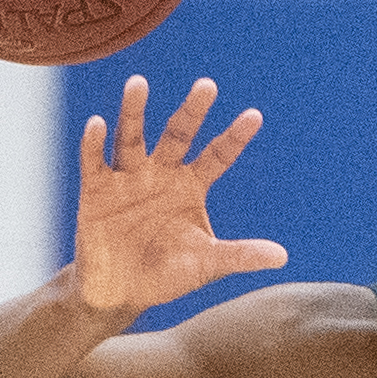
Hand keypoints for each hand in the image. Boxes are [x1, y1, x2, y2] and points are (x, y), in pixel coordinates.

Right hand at [73, 75, 287, 314]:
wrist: (121, 293)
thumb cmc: (168, 275)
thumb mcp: (206, 265)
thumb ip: (240, 255)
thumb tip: (282, 256)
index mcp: (191, 185)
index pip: (217, 155)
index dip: (234, 137)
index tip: (255, 116)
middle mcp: (161, 172)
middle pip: (178, 134)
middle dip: (192, 112)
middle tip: (208, 86)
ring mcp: (128, 178)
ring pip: (131, 137)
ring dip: (134, 111)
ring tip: (139, 83)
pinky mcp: (96, 190)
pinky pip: (95, 162)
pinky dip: (94, 144)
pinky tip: (97, 123)